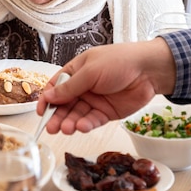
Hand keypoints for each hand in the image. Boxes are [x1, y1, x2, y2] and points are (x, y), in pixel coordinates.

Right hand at [36, 38, 175, 134]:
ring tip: (66, 128)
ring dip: (70, 122)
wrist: (148, 70)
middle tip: (51, 128)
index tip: (41, 112)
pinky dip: (85, 125)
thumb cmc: (119, 61)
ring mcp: (95, 100)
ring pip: (77, 115)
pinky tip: (81, 127)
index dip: (47, 99)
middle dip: (57, 116)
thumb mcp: (89, 72)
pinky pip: (92, 121)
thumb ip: (69, 87)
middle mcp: (83, 87)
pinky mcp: (106, 113)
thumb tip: (47, 97)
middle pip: (64, 104)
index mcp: (76, 71)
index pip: (55, 87)